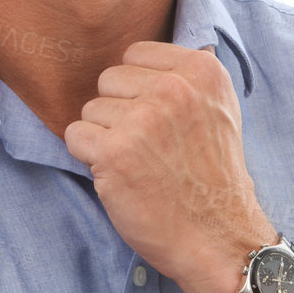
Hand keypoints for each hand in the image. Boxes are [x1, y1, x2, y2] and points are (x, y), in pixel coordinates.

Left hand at [62, 41, 274, 292]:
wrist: (217, 237)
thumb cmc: (212, 179)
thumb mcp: (219, 110)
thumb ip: (185, 78)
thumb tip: (140, 57)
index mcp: (202, 70)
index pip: (135, 55)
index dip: (138, 90)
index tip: (159, 121)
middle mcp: (173, 89)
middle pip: (109, 80)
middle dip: (119, 112)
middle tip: (149, 148)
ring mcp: (143, 119)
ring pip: (91, 109)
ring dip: (105, 137)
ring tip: (140, 165)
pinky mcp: (115, 152)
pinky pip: (75, 135)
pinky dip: (88, 157)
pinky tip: (120, 176)